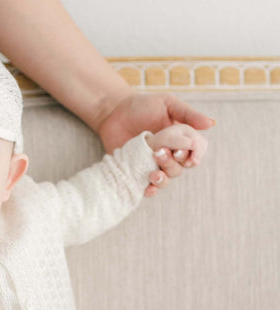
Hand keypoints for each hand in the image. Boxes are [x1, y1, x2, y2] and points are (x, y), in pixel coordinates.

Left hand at [98, 93, 214, 195]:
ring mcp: (153, 164)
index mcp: (181, 139)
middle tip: (159, 152)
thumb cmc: (142, 106)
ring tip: (153, 173)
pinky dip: (150, 190)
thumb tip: (212, 124)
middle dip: (173, 163)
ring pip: (166, 179)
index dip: (196, 156)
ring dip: (163, 179)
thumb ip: (188, 114)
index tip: (189, 157)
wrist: (113, 113)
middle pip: (180, 167)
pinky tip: (148, 189)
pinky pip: (147, 186)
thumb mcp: (167, 104)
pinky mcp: (138, 171)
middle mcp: (170, 154)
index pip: (196, 152)